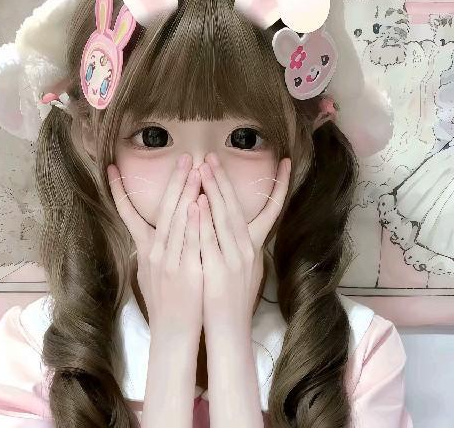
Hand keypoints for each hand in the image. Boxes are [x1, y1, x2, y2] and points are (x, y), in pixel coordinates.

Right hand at [107, 153, 202, 342]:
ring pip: (177, 221)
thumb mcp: (149, 273)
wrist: (173, 331)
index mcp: (145, 249)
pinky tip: (198, 203)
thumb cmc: (163, 301)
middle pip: (163, 210)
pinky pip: (190, 241)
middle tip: (183, 157)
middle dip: (173, 182)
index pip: (128, 215)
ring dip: (185, 193)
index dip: (119, 192)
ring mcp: (170, 261)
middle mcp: (155, 251)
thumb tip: (149, 230)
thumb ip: (150, 249)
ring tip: (193, 170)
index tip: (111, 168)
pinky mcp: (187, 271)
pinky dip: (193, 221)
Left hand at [198, 153, 290, 335]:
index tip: (285, 161)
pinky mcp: (219, 270)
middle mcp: (248, 248)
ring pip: (225, 218)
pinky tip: (198, 202)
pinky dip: (205, 219)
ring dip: (214, 191)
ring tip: (204, 168)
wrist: (229, 328)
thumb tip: (239, 222)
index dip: (280, 185)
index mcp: (255, 245)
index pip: (273, 210)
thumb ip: (244, 243)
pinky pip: (211, 239)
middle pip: (236, 207)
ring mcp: (234, 258)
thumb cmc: (235, 296)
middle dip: (224, 180)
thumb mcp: (248, 267)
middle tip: (212, 156)